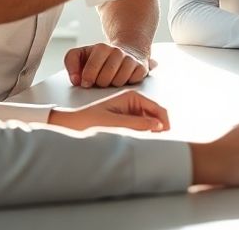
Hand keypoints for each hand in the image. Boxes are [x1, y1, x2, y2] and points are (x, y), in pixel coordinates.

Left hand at [48, 89, 168, 131]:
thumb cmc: (88, 121)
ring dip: (151, 131)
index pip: (157, 108)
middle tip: (158, 141)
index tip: (166, 135)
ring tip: (149, 142)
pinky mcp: (126, 120)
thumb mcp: (114, 123)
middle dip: (159, 127)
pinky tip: (140, 141)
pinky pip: (141, 127)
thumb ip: (137, 124)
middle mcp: (133, 101)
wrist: (72, 125)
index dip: (164, 122)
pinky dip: (144, 134)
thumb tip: (158, 126)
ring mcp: (130, 111)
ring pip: (150, 122)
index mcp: (132, 96)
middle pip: (156, 115)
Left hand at [65, 42, 155, 87]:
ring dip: (113, 85)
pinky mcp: (142, 68)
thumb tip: (76, 80)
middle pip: (104, 80)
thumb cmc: (100, 57)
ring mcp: (131, 59)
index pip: (90, 72)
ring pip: (118, 82)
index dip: (87, 80)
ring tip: (111, 79)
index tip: (87, 82)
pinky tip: (123, 78)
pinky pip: (132, 82)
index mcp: (101, 48)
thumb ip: (71, 62)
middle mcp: (117, 52)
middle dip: (100, 83)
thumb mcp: (81, 55)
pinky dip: (127, 84)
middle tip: (100, 80)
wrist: (127, 50)